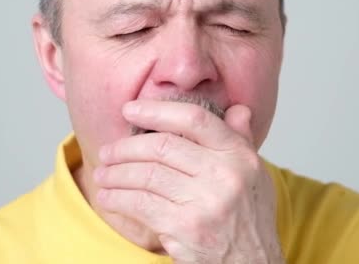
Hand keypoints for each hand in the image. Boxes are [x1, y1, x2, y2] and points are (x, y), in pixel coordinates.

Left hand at [94, 100, 283, 262]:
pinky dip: (117, 198)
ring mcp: (204, 201)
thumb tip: (236, 109)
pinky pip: (140, 204)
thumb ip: (241, 140)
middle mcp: (224, 174)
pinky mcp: (185, 226)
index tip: (130, 109)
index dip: (157, 110)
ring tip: (103, 174)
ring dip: (115, 174)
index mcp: (239, 154)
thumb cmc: (249, 218)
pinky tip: (108, 197)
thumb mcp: (255, 174)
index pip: (195, 119)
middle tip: (108, 151)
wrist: (252, 263)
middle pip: (162, 147)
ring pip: (146, 175)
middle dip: (125, 147)